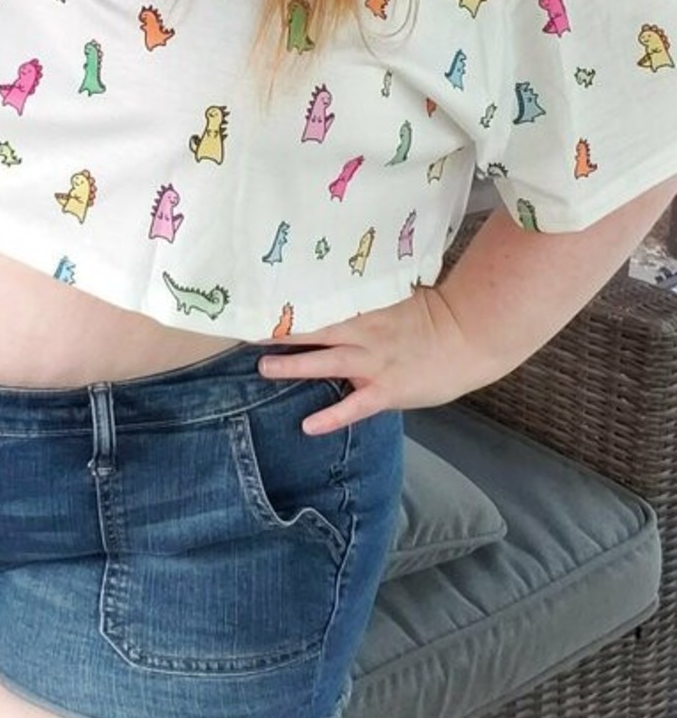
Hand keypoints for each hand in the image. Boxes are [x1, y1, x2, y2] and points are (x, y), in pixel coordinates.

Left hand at [257, 284, 486, 433]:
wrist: (471, 336)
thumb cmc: (438, 314)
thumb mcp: (398, 296)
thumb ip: (368, 300)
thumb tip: (340, 292)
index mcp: (366, 310)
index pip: (320, 305)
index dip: (290, 305)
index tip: (262, 299)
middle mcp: (364, 334)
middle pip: (313, 331)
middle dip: (280, 332)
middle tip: (247, 330)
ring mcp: (374, 363)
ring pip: (325, 363)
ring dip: (293, 366)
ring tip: (263, 368)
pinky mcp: (387, 390)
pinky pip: (354, 406)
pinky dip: (331, 416)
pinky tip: (308, 426)